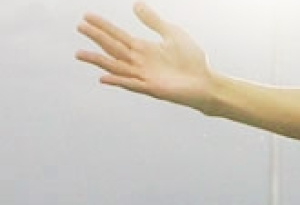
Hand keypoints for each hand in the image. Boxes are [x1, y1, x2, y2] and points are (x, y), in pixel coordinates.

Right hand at [77, 3, 213, 111]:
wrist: (207, 82)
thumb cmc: (192, 61)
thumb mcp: (172, 34)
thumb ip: (153, 21)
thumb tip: (135, 4)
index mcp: (144, 49)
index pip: (118, 36)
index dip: (103, 26)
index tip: (86, 17)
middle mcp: (140, 62)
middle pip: (113, 48)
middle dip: (97, 38)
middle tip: (80, 27)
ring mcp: (145, 76)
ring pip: (116, 67)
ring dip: (98, 60)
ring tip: (79, 54)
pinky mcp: (152, 88)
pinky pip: (131, 84)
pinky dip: (118, 81)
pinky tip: (103, 78)